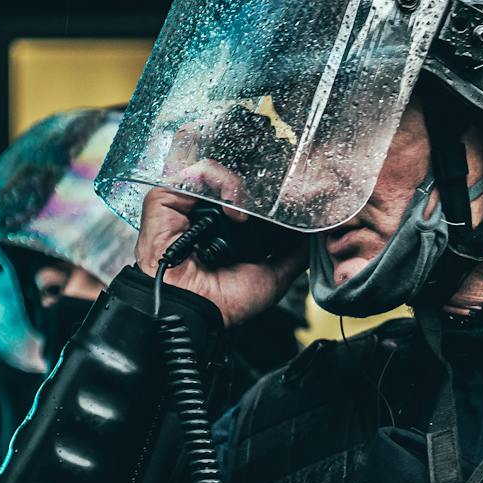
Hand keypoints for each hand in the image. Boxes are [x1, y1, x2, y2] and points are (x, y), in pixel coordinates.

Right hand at [134, 161, 306, 326]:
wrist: (192, 310)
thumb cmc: (223, 301)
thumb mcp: (273, 277)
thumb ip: (294, 255)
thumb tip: (315, 237)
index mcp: (227, 231)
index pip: (250, 198)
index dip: (269, 195)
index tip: (291, 200)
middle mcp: (207, 214)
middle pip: (235, 181)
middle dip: (259, 186)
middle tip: (280, 198)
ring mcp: (187, 203)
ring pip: (218, 172)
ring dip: (242, 187)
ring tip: (252, 212)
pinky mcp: (167, 196)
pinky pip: (198, 171)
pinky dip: (222, 182)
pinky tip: (235, 211)